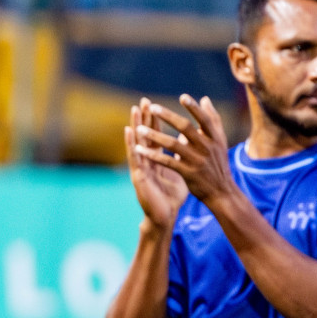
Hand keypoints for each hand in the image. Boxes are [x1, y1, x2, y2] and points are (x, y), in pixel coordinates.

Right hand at [125, 98, 188, 230]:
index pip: (155, 135)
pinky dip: (131, 143)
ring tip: (134, 111)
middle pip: (145, 135)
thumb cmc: (171, 196)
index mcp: (157, 159)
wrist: (165, 215)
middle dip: (144, 118)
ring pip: (137, 142)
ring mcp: (141, 167)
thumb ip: (181, 156)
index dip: (154, 120)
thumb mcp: (179, 171)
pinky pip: (135, 157)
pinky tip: (129, 132)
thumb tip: (188, 142)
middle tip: (143, 101)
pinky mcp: (138, 176)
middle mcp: (147, 160)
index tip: (154, 104)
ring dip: (135, 126)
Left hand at [132, 94, 234, 209]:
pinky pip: (167, 161)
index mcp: (215, 138)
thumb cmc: (217, 163)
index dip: (194, 108)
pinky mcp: (187, 173)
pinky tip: (138, 149)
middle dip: (168, 117)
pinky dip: (152, 155)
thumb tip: (204, 99)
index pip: (205, 119)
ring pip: (173, 144)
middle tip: (152, 108)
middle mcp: (207, 147)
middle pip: (186, 128)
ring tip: (139, 129)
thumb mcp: (219, 141)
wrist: (222, 191)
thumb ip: (212, 120)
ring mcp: (197, 160)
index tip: (182, 97)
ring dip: (155, 136)